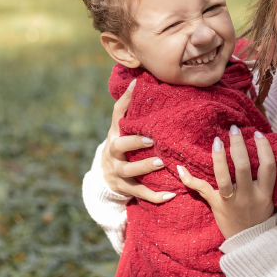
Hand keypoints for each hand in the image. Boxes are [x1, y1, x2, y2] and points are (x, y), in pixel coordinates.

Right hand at [102, 79, 175, 202]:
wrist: (104, 176)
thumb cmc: (122, 144)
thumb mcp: (121, 128)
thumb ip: (129, 108)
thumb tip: (138, 80)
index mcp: (115, 133)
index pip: (116, 115)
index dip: (124, 101)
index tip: (136, 87)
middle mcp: (113, 152)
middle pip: (119, 146)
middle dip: (134, 143)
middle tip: (151, 140)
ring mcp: (117, 172)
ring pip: (129, 171)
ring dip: (145, 167)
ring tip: (162, 163)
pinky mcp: (125, 188)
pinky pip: (140, 193)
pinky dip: (155, 196)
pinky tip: (171, 195)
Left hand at [178, 127, 275, 238]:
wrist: (249, 240)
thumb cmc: (259, 214)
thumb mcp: (267, 197)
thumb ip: (263, 177)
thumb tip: (260, 148)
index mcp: (264, 193)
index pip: (268, 167)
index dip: (264, 148)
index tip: (258, 134)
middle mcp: (248, 196)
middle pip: (243, 167)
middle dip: (238, 145)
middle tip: (234, 129)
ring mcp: (231, 202)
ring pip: (223, 177)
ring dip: (218, 158)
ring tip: (217, 141)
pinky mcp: (216, 206)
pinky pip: (202, 190)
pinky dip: (190, 179)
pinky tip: (181, 167)